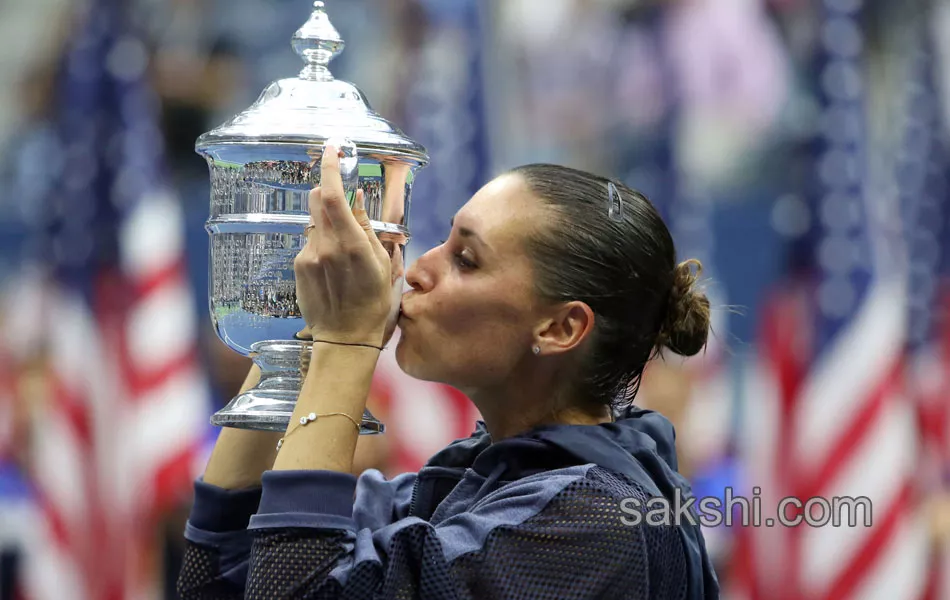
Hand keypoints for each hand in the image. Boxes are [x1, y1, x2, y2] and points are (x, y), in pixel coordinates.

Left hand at [294, 145, 393, 345]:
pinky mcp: (299, 267)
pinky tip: (333, 268)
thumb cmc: (374, 305)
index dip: (329, 167)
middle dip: (328, 191)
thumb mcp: (383, 265)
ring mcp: (308, 257)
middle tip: (342, 199)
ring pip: (314, 221)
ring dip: (326, 223)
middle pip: (318, 200)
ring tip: (344, 250)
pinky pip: (309, 242)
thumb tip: (358, 198)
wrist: (345, 340)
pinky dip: (321, 243)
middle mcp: (325, 246)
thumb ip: (369, 229)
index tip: (331, 148)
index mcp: (352, 244)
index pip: (333, 195)